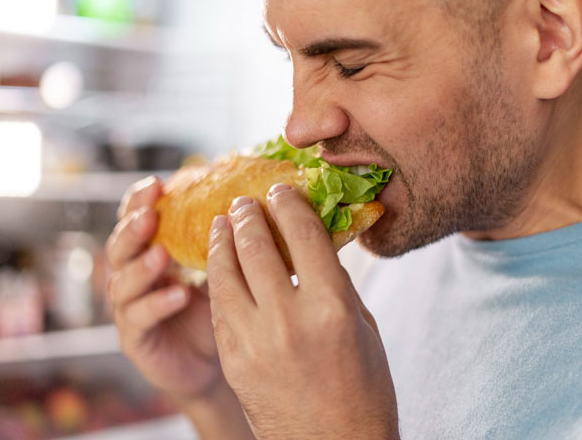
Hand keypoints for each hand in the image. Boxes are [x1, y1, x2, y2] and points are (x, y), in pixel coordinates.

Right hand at [106, 177, 253, 438]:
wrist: (216, 362)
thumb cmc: (219, 308)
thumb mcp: (222, 268)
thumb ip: (222, 240)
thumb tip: (251, 198)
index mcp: (151, 252)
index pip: (134, 219)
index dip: (140, 200)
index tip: (157, 183)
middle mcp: (134, 277)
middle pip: (119, 247)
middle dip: (133, 229)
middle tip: (151, 215)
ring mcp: (130, 309)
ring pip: (122, 282)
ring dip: (142, 266)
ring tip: (162, 254)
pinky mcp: (136, 339)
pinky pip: (138, 318)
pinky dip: (157, 304)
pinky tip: (179, 294)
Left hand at [206, 184, 398, 439]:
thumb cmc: (363, 390)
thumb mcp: (362, 328)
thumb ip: (336, 283)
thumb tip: (314, 246)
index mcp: (332, 306)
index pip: (303, 234)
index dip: (290, 203)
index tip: (281, 190)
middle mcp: (289, 318)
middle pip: (257, 246)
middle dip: (248, 214)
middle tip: (244, 201)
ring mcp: (254, 341)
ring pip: (226, 272)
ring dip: (222, 240)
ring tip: (222, 222)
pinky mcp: (233, 360)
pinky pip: (219, 306)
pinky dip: (218, 279)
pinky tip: (220, 265)